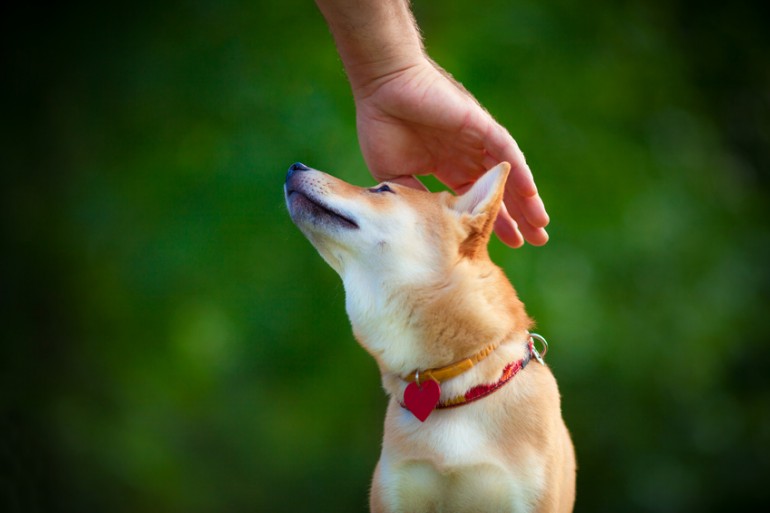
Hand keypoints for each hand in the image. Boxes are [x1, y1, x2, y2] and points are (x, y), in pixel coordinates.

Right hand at [352, 58, 548, 247]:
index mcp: (447, 166)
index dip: (490, 222)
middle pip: (498, 191)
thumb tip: (431, 224)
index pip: (476, 199)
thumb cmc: (382, 125)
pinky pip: (505, 150)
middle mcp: (466, 154)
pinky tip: (530, 194)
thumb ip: (414, 197)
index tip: (506, 245)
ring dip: (525, 200)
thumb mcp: (395, 174)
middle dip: (516, 217)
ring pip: (508, 174)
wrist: (382, 89)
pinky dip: (519, 172)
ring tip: (540, 225)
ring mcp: (475, 140)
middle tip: (535, 241)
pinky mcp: (479, 125)